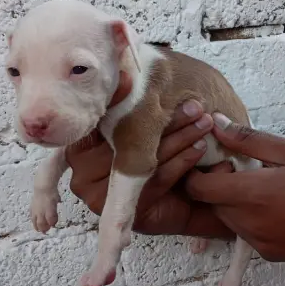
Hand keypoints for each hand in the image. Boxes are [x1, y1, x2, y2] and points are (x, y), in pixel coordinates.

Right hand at [66, 76, 233, 238]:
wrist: (183, 203)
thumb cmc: (161, 154)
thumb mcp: (148, 123)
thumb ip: (134, 104)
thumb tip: (124, 74)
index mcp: (80, 145)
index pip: (101, 120)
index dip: (122, 101)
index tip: (139, 81)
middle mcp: (81, 171)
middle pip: (123, 140)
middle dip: (165, 121)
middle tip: (196, 106)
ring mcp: (97, 195)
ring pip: (141, 159)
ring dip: (179, 138)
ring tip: (204, 123)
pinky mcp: (122, 210)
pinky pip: (153, 180)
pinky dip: (181, 161)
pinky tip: (200, 147)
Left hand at [186, 113, 284, 270]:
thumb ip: (248, 140)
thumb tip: (216, 126)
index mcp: (252, 194)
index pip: (198, 187)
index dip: (198, 172)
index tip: (218, 159)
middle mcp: (249, 223)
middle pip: (211, 203)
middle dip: (218, 185)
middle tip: (243, 169)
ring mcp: (258, 242)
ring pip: (226, 219)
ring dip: (233, 202)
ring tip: (262, 186)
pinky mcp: (268, 254)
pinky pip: (244, 233)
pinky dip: (248, 218)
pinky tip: (274, 206)